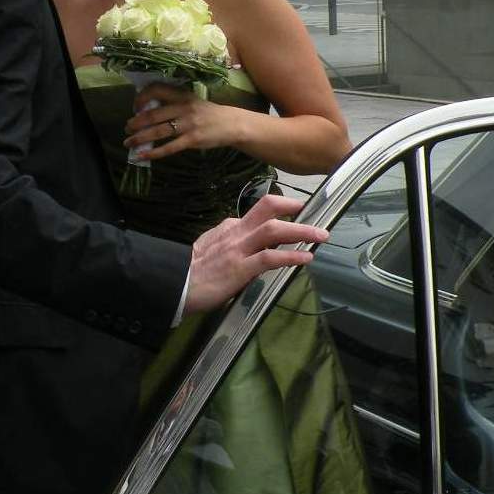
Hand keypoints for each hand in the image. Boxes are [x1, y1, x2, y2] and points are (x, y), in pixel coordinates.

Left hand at [125, 84, 241, 160]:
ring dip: (139, 138)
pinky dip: (153, 153)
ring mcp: (188, 124)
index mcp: (182, 95)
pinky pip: (169, 147)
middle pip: (153, 114)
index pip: (156, 90)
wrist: (232, 124)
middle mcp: (183, 108)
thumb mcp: (192, 101)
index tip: (135, 107)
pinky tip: (142, 156)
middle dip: (135, 123)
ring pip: (158, 131)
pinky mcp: (192, 139)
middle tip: (126, 128)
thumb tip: (149, 111)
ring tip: (128, 143)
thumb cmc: (209, 113)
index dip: (141, 98)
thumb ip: (174, 103)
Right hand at [184, 194, 327, 313]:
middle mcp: (236, 232)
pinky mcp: (240, 268)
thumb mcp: (211, 247)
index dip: (281, 209)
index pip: (259, 212)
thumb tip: (250, 244)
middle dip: (295, 209)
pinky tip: (305, 257)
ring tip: (321, 235)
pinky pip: (270, 257)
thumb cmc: (190, 272)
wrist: (172, 284)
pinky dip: (291, 255)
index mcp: (229, 227)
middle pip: (269, 209)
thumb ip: (230, 241)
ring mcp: (238, 249)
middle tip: (316, 215)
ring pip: (274, 230)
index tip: (298, 210)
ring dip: (301, 231)